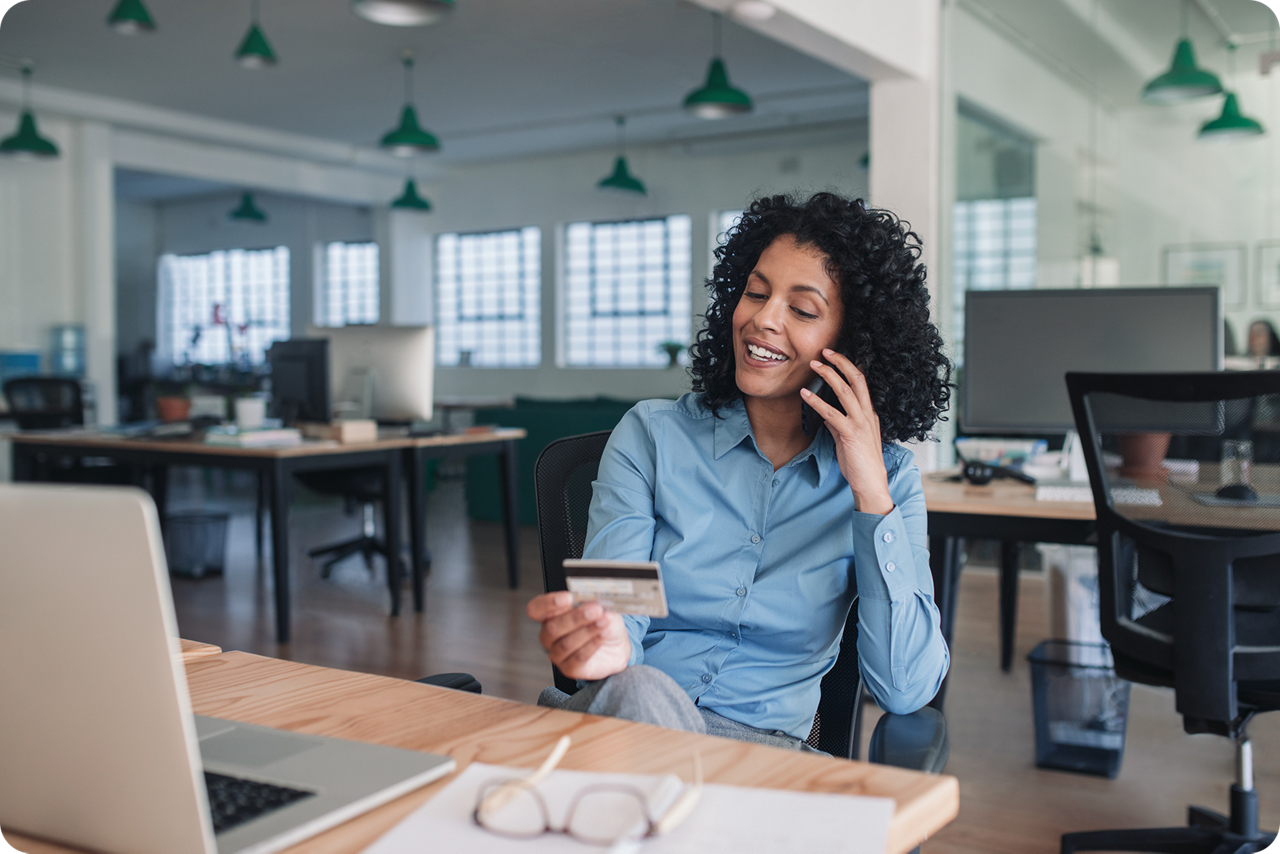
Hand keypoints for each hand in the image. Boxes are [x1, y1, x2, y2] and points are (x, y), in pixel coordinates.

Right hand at [526, 591, 631, 681]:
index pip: (536, 609)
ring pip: (566, 644)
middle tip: (596, 609)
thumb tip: (590, 600)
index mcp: (550, 615)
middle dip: (576, 617)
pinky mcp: (570, 668)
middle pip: (552, 628)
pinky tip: (603, 635)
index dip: (548, 603)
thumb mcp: (600, 605)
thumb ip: (591, 601)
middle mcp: (549, 635)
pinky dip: (593, 645)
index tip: (568, 598)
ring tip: (604, 622)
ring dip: (588, 631)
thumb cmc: (603, 621)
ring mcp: (557, 654)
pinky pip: (578, 658)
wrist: (617, 644)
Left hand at [801, 348, 894, 514]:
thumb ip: (839, 423)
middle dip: (840, 362)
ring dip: (829, 375)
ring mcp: (861, 423)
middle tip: (825, 351)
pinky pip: (832, 413)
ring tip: (813, 365)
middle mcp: (867, 413)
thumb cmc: (860, 462)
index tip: (834, 356)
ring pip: (845, 391)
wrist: (871, 483)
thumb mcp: (848, 438)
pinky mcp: (851, 433)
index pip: (861, 382)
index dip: (849, 366)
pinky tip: (805, 394)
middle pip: (857, 379)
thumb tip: (826, 412)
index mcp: (868, 413)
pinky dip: (817, 401)